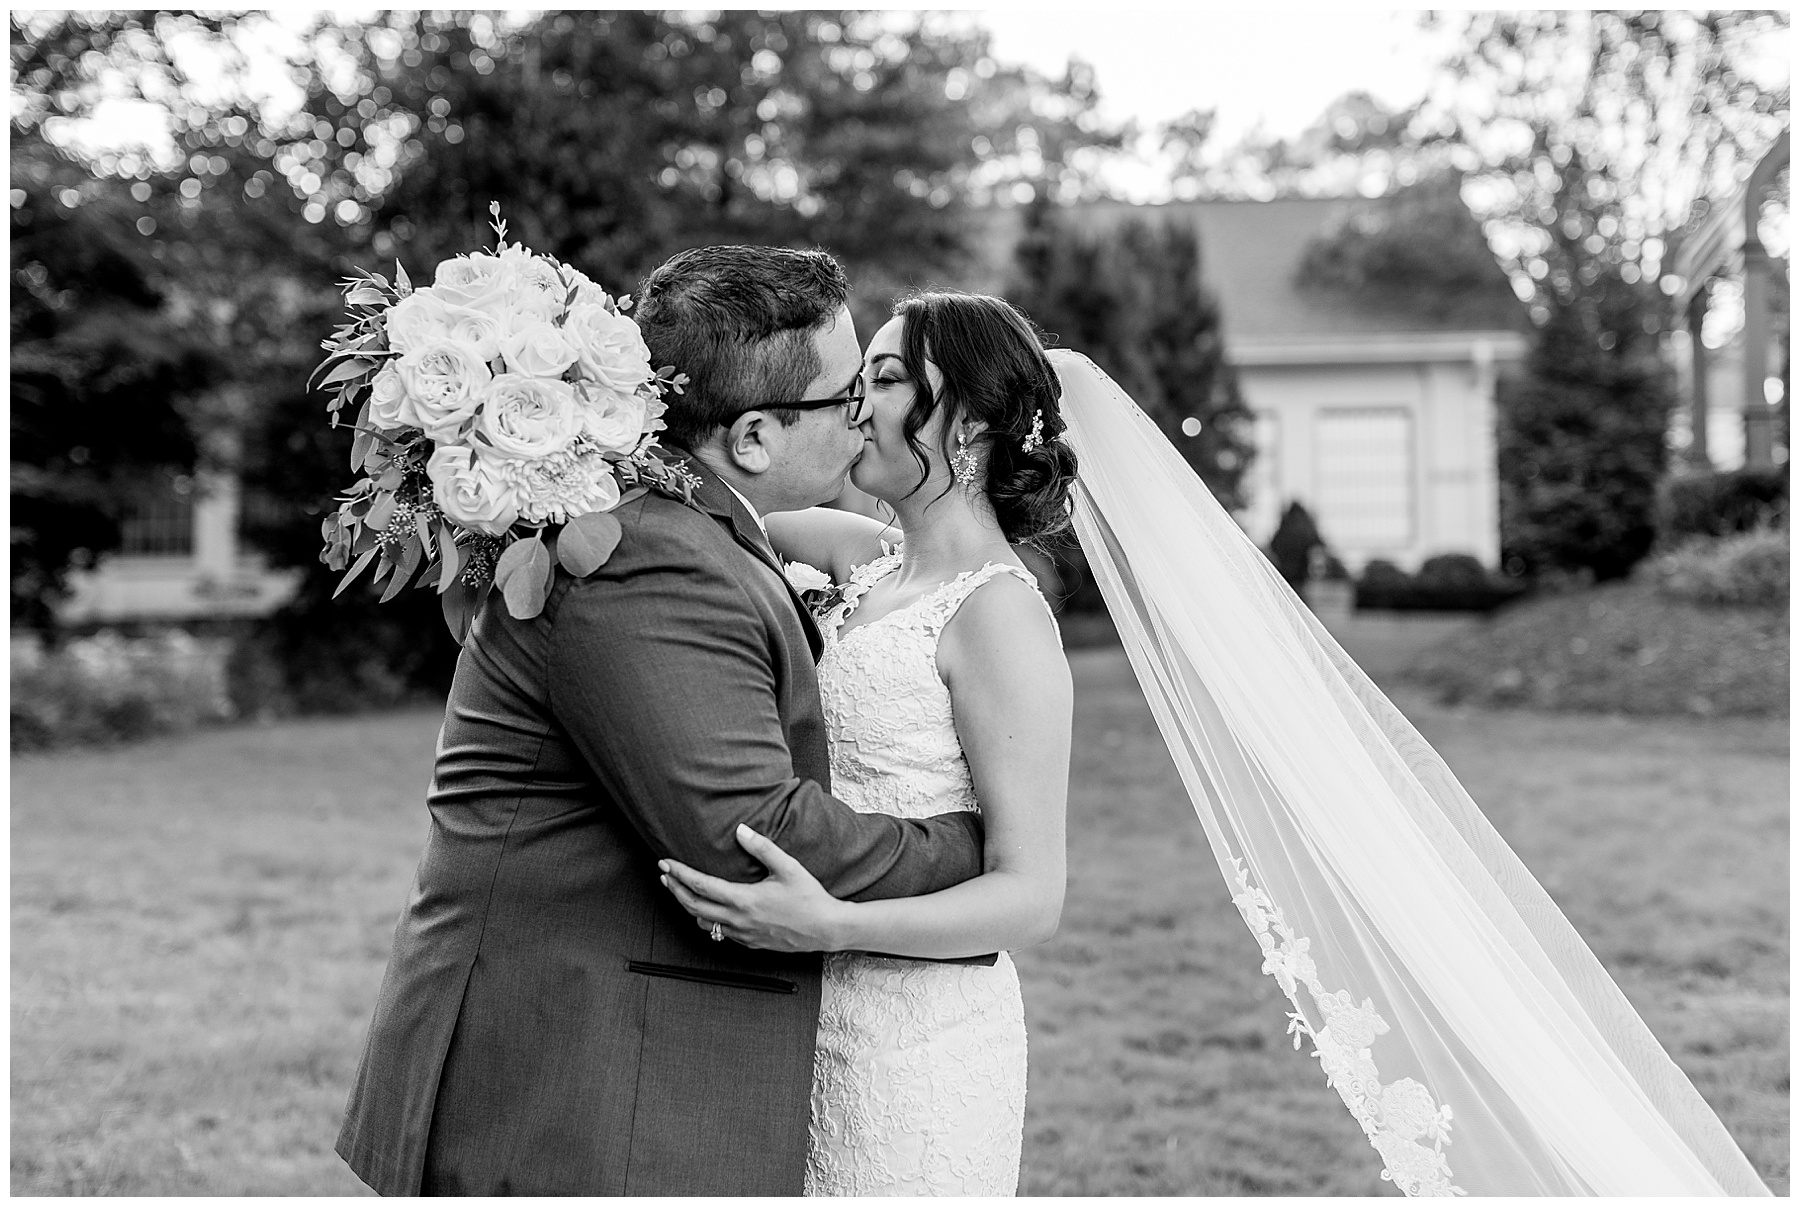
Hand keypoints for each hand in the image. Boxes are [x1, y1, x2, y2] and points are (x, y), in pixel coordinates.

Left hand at [659, 824, 852, 952]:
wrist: (826, 929)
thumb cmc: (809, 898)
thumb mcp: (788, 867)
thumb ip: (762, 847)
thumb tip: (741, 830)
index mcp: (744, 900)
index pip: (700, 886)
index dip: (680, 874)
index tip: (666, 864)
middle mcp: (738, 920)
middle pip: (694, 906)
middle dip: (675, 890)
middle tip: (665, 876)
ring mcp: (743, 934)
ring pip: (704, 923)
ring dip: (688, 907)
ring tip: (681, 892)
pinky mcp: (750, 942)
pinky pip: (720, 933)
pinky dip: (707, 920)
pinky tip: (709, 912)